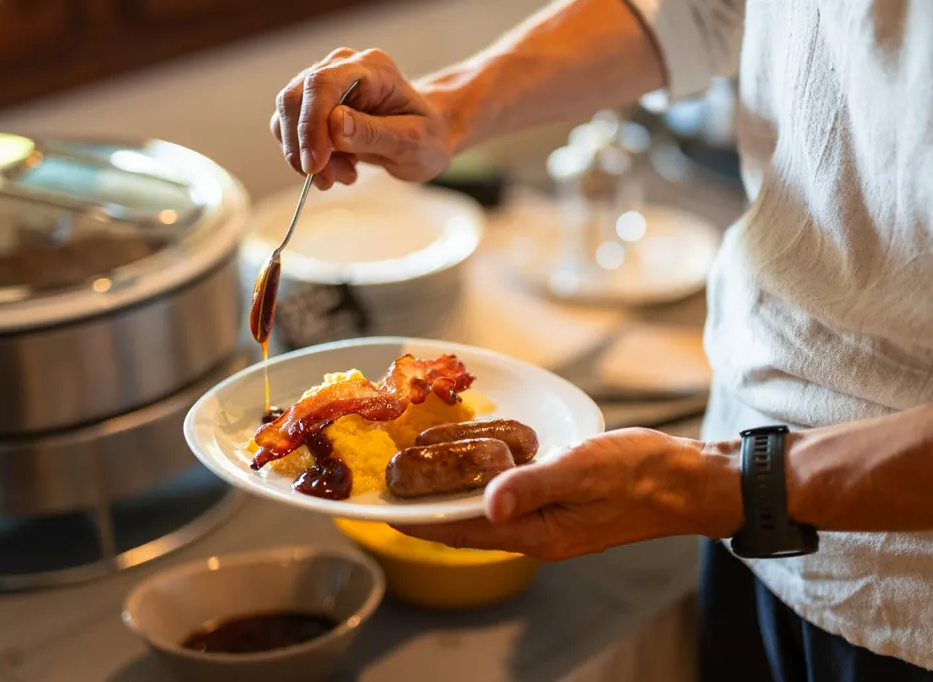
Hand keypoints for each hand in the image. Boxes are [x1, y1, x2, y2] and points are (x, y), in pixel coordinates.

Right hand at [271, 47, 455, 188]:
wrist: (426, 137)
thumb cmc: (426, 137)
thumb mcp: (411, 142)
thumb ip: (373, 133)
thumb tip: (333, 124)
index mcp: (371, 68)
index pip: (321, 84)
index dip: (310, 124)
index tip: (315, 164)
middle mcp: (342, 68)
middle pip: (295, 98)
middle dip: (303, 146)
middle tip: (327, 180)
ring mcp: (325, 85)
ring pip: (287, 118)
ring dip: (306, 157)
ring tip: (344, 175)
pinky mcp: (315, 107)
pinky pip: (293, 132)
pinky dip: (307, 158)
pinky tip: (338, 170)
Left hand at [396, 429, 742, 560]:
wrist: (691, 480)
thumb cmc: (643, 473)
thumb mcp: (585, 469)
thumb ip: (534, 485)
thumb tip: (486, 505)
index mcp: (538, 534)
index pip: (463, 533)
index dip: (421, 522)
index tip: (384, 511)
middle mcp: (538, 534)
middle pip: (468, 526)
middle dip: (430, 509)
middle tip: (394, 484)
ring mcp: (551, 521)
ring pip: (488, 512)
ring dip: (455, 494)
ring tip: (422, 472)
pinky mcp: (562, 504)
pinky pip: (511, 497)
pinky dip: (485, 482)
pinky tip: (476, 461)